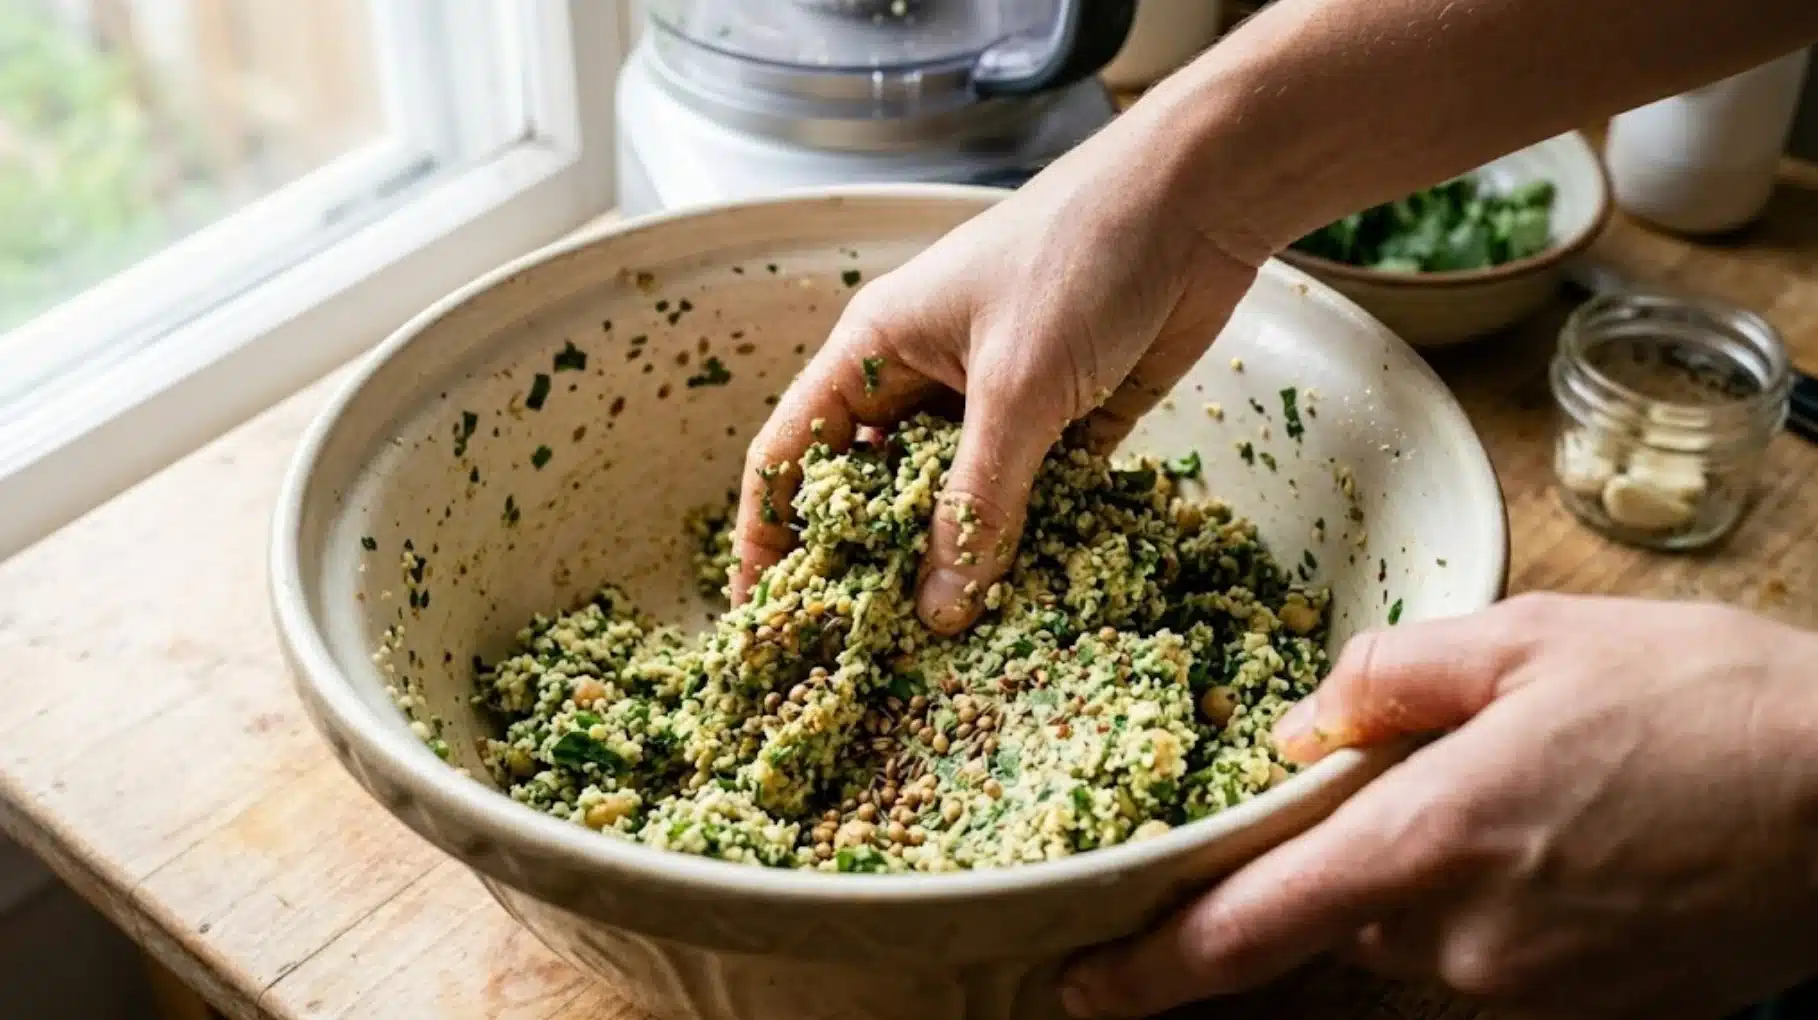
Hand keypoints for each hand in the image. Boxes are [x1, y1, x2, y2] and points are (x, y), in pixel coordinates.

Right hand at [727, 98, 1262, 632]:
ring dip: (957, 565)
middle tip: (866, 654)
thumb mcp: (1016, 388)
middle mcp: (925, 381)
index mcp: (877, 351)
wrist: (1201, 200)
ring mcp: (997, 404)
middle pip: (873, 491)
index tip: (764, 617)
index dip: (768, 536)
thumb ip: (975, 504)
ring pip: (956, 505)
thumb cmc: (1080, 259)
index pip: (792, 454)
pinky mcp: (1067, 423)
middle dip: (869, 566)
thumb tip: (937, 615)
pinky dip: (1032, 545)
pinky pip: (1032, 501)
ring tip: (949, 652)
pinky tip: (1033, 605)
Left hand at [1061, 593, 1817, 1019]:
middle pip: (1335, 919)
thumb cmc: (1700, 699)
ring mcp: (1532, 990)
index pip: (1243, 931)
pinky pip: (1498, 958)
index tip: (1082, 986)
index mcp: (1425, 843)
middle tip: (1420, 784)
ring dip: (1431, 876)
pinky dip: (1500, 905)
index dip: (1150, 969)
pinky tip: (1570, 838)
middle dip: (1341, 861)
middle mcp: (1463, 941)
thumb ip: (1382, 679)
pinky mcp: (1594, 1010)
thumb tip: (1299, 727)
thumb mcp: (1523, 638)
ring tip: (1530, 794)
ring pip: (1419, 936)